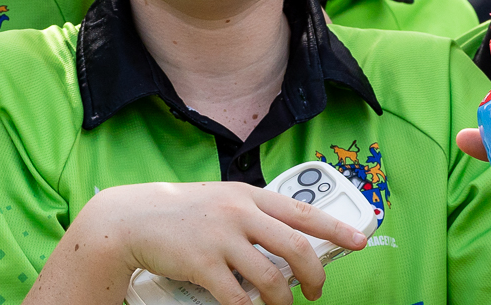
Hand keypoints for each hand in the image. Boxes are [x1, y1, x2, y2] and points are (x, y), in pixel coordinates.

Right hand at [55, 182, 369, 304]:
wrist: (131, 220)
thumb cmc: (180, 213)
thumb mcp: (221, 200)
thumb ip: (253, 215)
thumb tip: (290, 242)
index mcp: (248, 195)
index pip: (304, 211)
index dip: (337, 229)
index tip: (360, 242)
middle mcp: (239, 213)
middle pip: (298, 248)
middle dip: (316, 276)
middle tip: (316, 291)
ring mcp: (221, 239)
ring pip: (272, 279)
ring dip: (284, 301)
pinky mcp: (202, 264)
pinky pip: (238, 298)